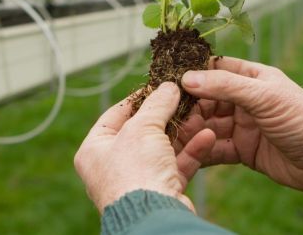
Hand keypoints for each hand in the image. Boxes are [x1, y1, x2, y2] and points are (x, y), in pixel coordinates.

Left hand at [74, 82, 215, 212]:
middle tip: (182, 96)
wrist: (153, 217)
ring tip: (199, 113)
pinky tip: (208, 136)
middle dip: (166, 114)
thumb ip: (157, 104)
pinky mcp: (161, 190)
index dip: (138, 98)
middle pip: (142, 131)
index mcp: (95, 149)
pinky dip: (193, 151)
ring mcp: (138, 178)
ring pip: (163, 148)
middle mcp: (113, 165)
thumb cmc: (135, 171)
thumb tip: (168, 86)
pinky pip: (177, 165)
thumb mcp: (143, 128)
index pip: (115, 115)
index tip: (157, 85)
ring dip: (183, 131)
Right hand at [177, 57, 302, 191]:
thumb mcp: (264, 96)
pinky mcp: (243, 150)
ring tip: (173, 136)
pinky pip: (216, 148)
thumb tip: (187, 78)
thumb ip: (225, 86)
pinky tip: (188, 153)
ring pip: (208, 125)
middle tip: (166, 116)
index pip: (214, 70)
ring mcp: (242, 125)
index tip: (167, 80)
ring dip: (192, 130)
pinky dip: (202, 150)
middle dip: (188, 108)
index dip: (192, 74)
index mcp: (251, 78)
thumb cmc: (302, 117)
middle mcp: (244, 100)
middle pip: (206, 100)